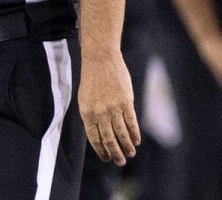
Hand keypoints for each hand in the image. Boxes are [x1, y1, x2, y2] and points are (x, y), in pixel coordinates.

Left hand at [79, 52, 140, 166]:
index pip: (95, 138)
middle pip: (109, 139)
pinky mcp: (126, 102)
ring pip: (121, 133)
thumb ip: (92, 116)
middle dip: (115, 153)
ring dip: (126, 146)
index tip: (107, 158)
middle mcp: (99, 113)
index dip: (101, 150)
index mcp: (87, 113)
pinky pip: (131, 122)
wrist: (100, 60)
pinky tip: (136, 141)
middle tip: (120, 162)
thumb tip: (101, 133)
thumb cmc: (92, 80)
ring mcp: (113, 108)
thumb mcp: (85, 99)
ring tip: (130, 154)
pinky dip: (134, 133)